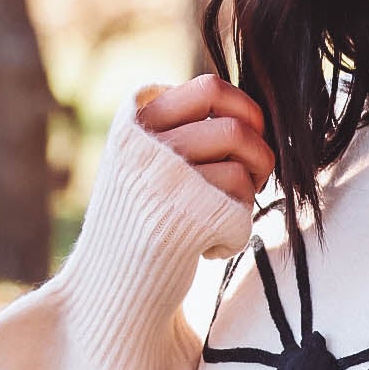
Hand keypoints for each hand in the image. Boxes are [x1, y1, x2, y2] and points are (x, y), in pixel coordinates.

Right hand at [134, 74, 275, 240]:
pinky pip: (241, 210)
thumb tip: (252, 115)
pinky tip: (208, 247)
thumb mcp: (142, 159)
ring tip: (221, 217)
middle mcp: (147, 144)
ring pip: (241, 170)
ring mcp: (165, 178)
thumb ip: (182, 129)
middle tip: (253, 179)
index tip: (251, 131)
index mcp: (136, 121)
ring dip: (246, 197)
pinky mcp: (187, 216)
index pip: (210, 89)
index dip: (245, 109)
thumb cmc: (139, 220)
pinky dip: (236, 234)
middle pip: (236, 130)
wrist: (109, 280)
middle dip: (259, 155)